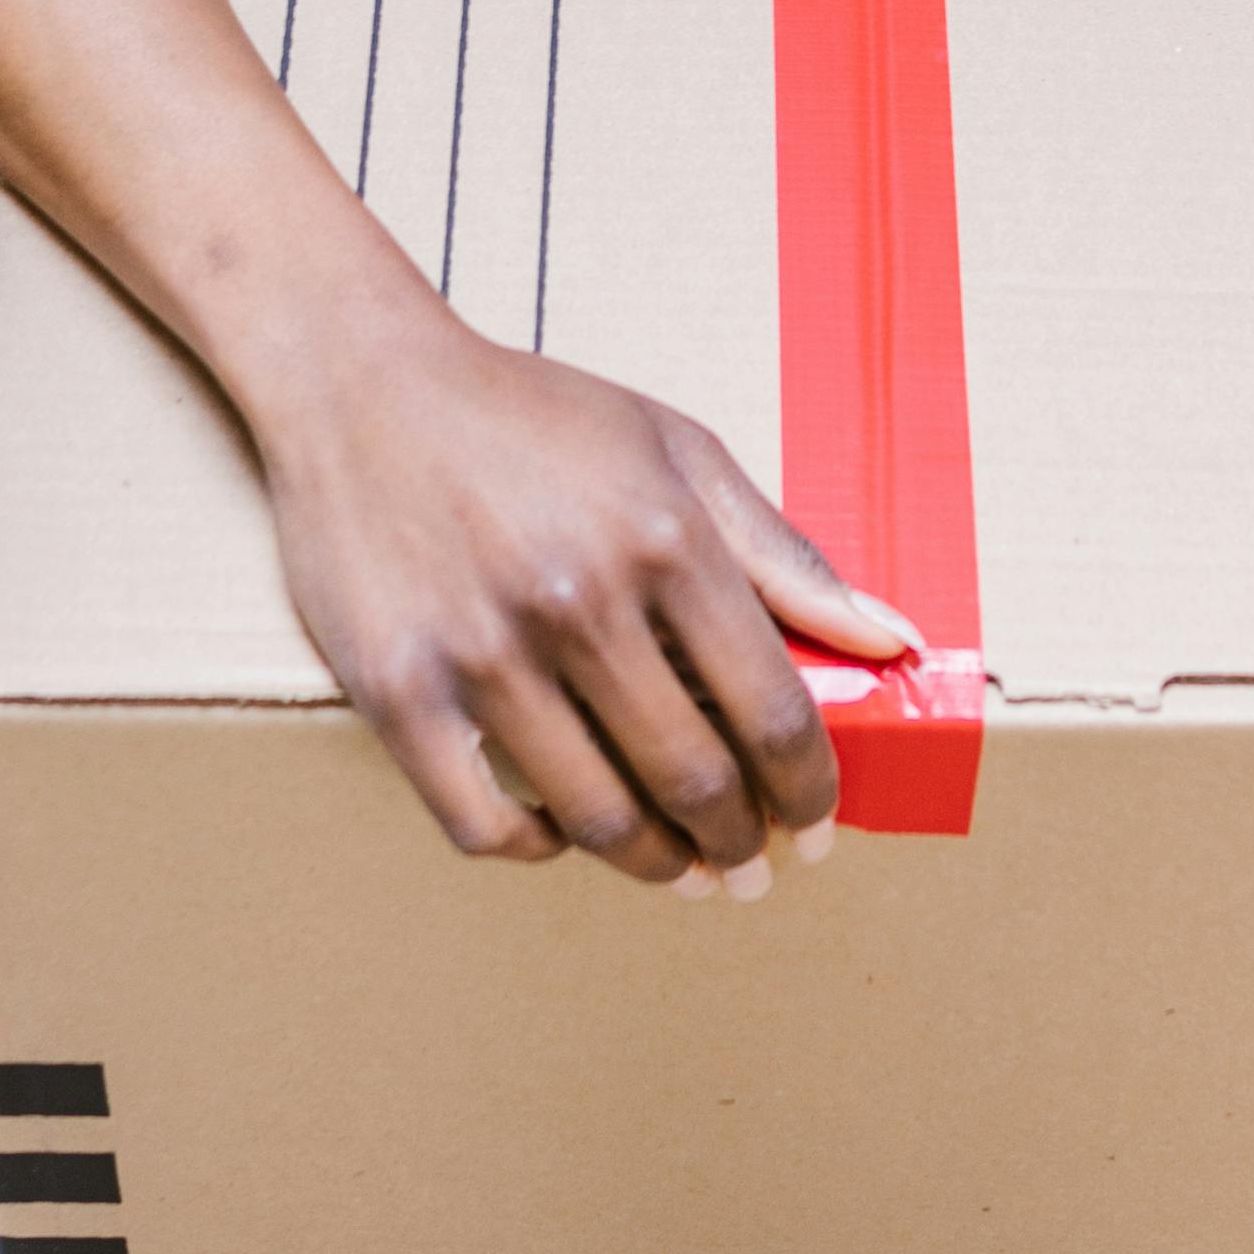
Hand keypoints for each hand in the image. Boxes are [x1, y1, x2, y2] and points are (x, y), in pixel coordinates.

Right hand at [256, 304, 919, 888]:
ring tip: (679, 870)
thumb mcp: (678, 452)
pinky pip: (482, 822)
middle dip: (740, 843)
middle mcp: (577, 602)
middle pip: (695, 780)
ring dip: (656, 864)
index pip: (772, 713)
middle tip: (748, 865)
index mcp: (663, 540)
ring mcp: (482, 653)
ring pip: (597, 816)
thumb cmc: (531, 417)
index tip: (814, 825)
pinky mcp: (398, 690)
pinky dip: (536, 849)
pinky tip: (563, 836)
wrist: (362, 384)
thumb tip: (890, 638)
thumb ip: (784, 556)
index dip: (809, 791)